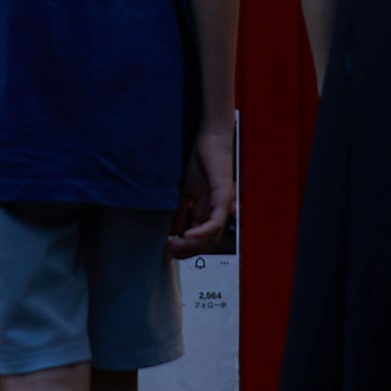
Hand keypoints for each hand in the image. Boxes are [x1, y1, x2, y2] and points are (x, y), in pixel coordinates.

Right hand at [170, 115, 238, 259]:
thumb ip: (180, 210)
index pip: (199, 239)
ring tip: (175, 246)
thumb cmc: (200, 159)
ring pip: (211, 237)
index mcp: (208, 211)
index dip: (184, 248)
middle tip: (169, 252)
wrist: (211, 138)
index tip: (167, 251)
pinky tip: (187, 235)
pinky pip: (215, 222)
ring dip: (192, 246)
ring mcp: (222, 206)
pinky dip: (202, 232)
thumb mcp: (184, 189)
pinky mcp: (224, 197)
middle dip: (187, 251)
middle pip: (206, 244)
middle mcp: (217, 212)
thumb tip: (170, 229)